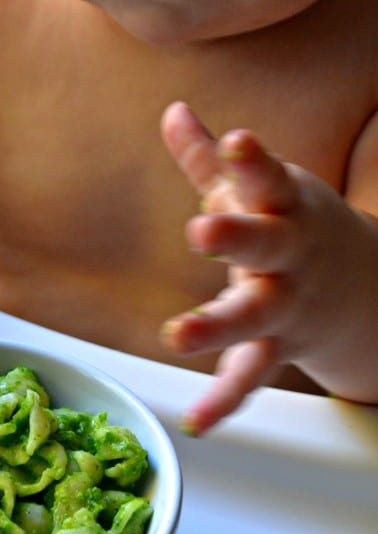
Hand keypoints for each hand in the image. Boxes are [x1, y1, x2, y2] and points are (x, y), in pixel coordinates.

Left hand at [160, 102, 365, 435]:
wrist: (362, 288)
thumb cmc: (291, 228)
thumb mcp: (262, 191)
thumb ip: (212, 161)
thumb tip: (174, 112)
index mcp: (283, 207)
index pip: (267, 178)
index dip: (252, 161)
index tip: (237, 141)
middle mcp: (289, 255)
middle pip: (266, 243)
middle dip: (237, 234)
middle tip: (201, 228)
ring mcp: (287, 305)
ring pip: (255, 316)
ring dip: (217, 325)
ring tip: (176, 335)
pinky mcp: (279, 347)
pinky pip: (251, 376)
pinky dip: (224, 400)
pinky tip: (198, 421)